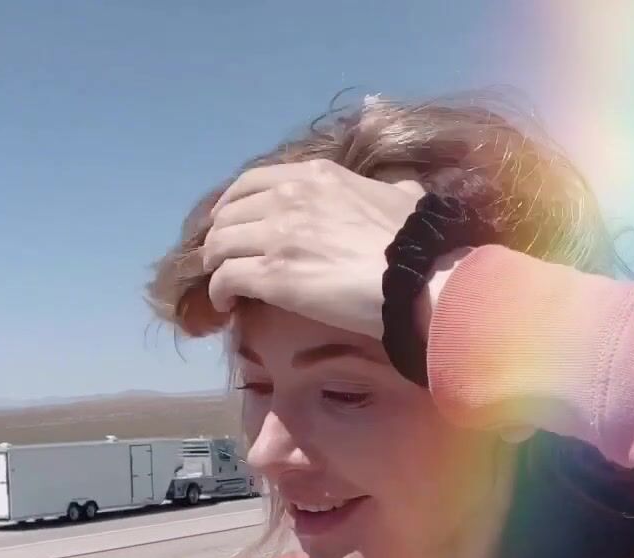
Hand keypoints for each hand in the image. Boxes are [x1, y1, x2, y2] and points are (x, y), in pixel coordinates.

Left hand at [201, 160, 423, 338]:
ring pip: (220, 244)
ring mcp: (276, 236)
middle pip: (230, 214)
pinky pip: (226, 278)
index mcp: (315, 177)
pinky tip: (225, 304)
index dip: (231, 201)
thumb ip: (393, 191)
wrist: (418, 277)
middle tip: (222, 257)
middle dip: (220, 235)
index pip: (252, 181)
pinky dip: (219, 291)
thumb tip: (405, 192)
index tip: (228, 219)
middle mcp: (288, 199)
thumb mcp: (404, 197)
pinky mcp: (272, 275)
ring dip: (215, 264)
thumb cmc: (417, 241)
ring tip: (220, 280)